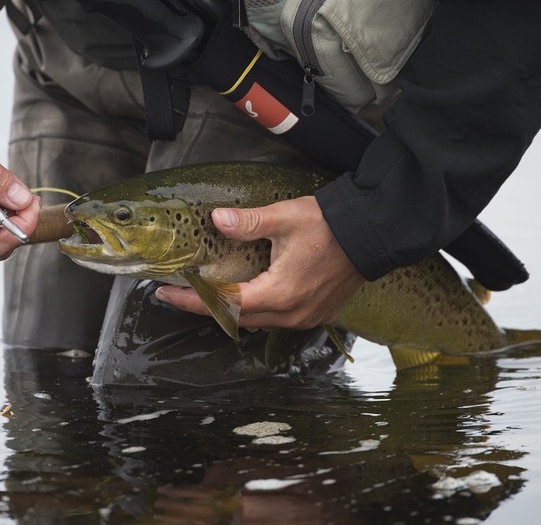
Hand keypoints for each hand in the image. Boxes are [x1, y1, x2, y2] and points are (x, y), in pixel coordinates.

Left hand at [155, 196, 363, 329]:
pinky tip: (248, 296)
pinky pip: (279, 320)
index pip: (224, 304)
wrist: (374, 233)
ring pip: (258, 322)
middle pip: (237, 318)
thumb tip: (216, 218)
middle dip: (205, 306)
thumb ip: (247, 223)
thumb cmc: (331, 226)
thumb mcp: (285, 218)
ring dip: (232, 311)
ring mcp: (306, 317)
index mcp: (279, 294)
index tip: (166, 293)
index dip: (191, 299)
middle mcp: (292, 314)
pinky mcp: (317, 313)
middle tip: (180, 292)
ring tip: (210, 294)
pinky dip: (257, 311)